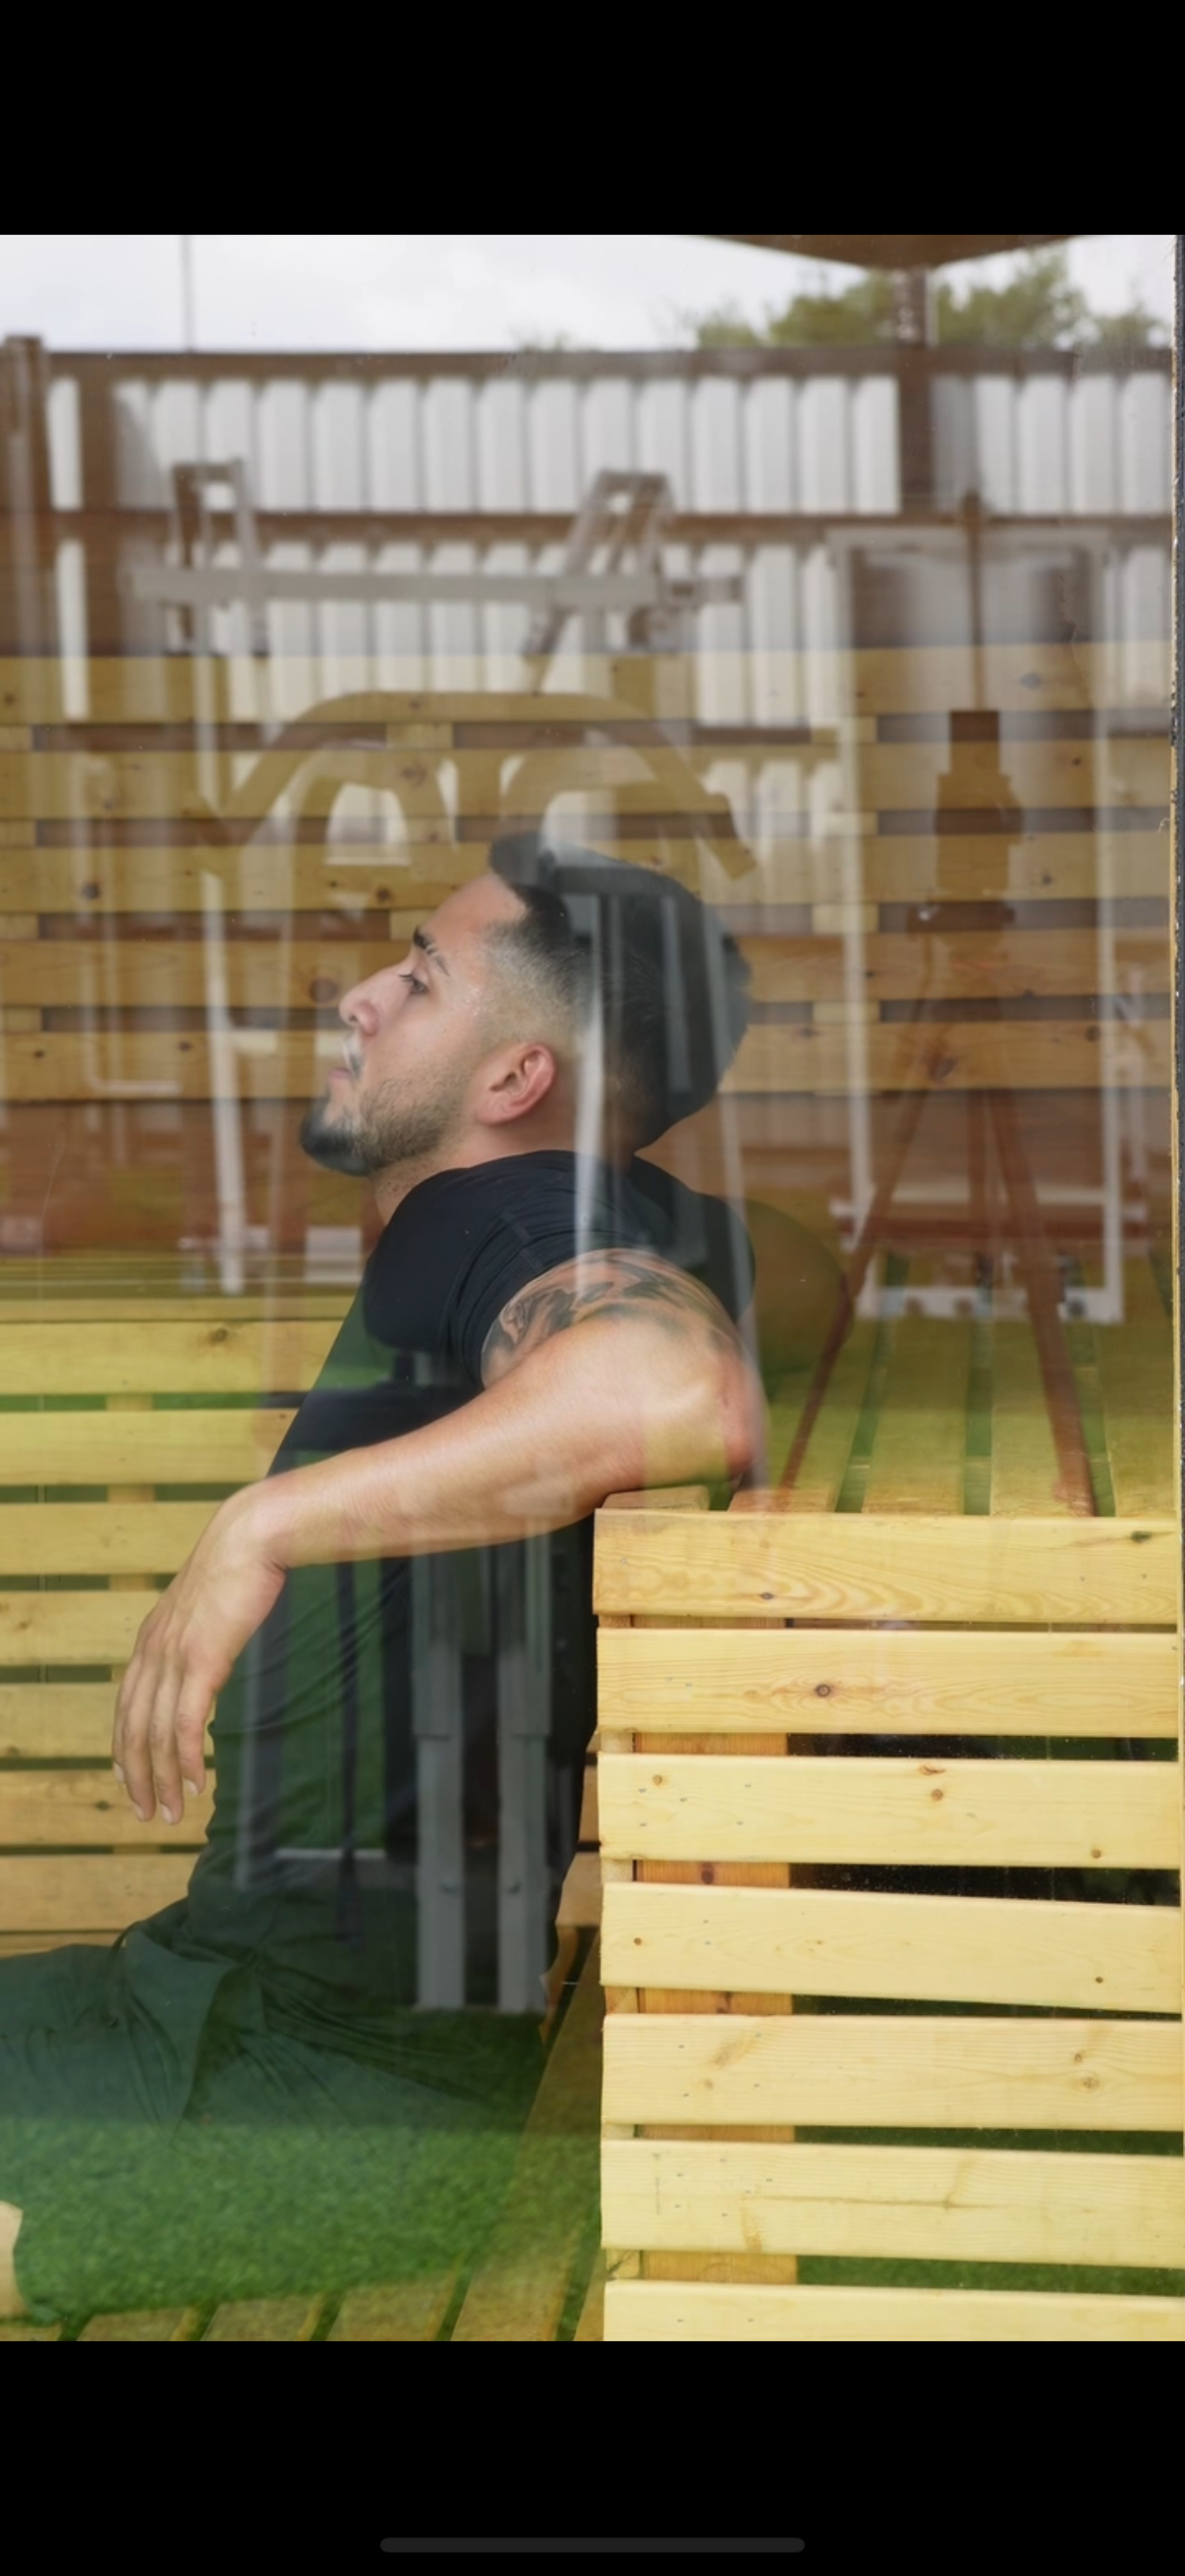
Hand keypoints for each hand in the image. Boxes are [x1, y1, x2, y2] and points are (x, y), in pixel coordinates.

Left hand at [112, 1489, 285, 1825]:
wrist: (251, 1538)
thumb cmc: (239, 1567)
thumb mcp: (207, 1606)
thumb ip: (199, 1636)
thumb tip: (210, 1658)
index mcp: (152, 1640)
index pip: (126, 1705)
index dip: (125, 1747)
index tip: (130, 1778)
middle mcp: (152, 1652)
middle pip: (132, 1729)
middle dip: (138, 1776)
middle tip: (147, 1812)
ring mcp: (173, 1657)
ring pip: (155, 1735)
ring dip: (162, 1779)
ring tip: (171, 1812)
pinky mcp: (200, 1662)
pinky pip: (184, 1725)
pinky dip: (185, 1759)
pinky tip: (196, 1783)